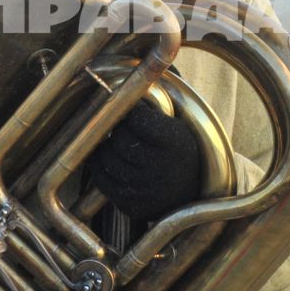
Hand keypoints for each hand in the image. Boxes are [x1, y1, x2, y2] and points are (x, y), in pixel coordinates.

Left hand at [89, 101, 202, 223]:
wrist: (190, 195)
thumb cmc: (178, 153)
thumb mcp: (177, 128)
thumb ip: (153, 108)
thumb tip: (126, 85)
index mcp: (174, 143)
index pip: (137, 117)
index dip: (131, 110)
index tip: (133, 108)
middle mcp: (159, 168)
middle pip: (121, 138)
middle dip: (119, 128)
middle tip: (124, 125)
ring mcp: (143, 189)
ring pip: (108, 157)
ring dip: (107, 146)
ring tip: (117, 142)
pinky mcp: (130, 205)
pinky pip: (102, 179)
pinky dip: (99, 165)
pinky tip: (107, 157)